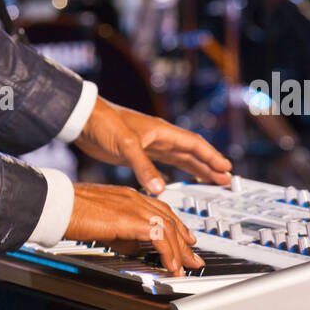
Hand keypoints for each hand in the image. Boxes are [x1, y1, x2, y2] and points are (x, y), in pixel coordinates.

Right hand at [65, 185, 203, 274]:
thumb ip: (122, 234)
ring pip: (168, 227)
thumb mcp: (104, 225)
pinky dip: (169, 253)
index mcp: (128, 196)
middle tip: (193, 257)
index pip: (160, 210)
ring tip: (186, 267)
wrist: (59, 205)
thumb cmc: (72, 212)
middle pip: (169, 218)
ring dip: (179, 250)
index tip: (184, 240)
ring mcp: (134, 206)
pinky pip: (159, 236)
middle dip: (184, 240)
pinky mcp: (130, 219)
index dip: (175, 226)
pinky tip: (171, 266)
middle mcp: (134, 198)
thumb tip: (134, 248)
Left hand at [74, 96, 231, 195]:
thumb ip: (143, 167)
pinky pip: (163, 164)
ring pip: (180, 158)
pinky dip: (173, 172)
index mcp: (161, 132)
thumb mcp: (126, 146)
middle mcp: (159, 138)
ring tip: (211, 180)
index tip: (226, 168)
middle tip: (226, 179)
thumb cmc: (104, 124)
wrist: (82, 120)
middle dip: (209, 166)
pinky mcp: (138, 153)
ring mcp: (149, 145)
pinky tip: (176, 180)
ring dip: (196, 169)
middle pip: (191, 152)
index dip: (211, 156)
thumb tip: (160, 189)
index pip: (194, 144)